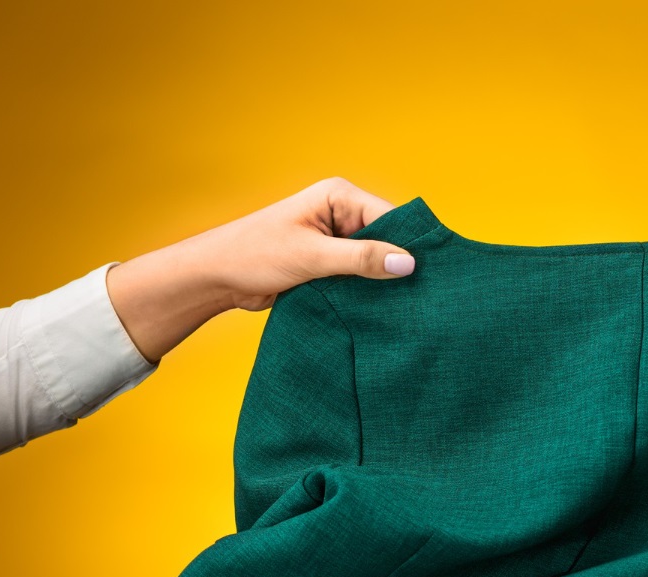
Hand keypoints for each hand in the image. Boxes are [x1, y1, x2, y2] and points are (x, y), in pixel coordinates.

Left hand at [106, 176, 417, 362]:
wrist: (217, 277)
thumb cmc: (254, 255)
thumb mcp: (313, 257)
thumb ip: (361, 259)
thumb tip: (408, 264)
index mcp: (339, 197)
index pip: (391, 217)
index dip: (411, 244)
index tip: (431, 273)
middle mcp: (341, 214)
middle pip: (388, 239)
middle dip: (399, 265)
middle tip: (422, 295)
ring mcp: (336, 239)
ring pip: (376, 260)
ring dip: (383, 282)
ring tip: (406, 305)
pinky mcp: (330, 263)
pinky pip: (361, 276)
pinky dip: (369, 291)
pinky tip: (383, 309)